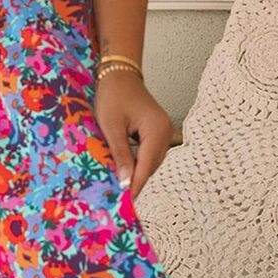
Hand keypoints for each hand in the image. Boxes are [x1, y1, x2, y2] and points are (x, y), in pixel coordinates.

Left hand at [93, 70, 171, 200]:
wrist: (119, 74)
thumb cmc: (113, 96)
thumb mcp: (111, 126)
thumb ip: (120, 154)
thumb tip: (125, 182)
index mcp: (156, 129)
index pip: (147, 165)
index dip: (136, 185)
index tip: (126, 203)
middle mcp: (166, 131)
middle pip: (152, 166)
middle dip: (137, 182)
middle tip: (121, 201)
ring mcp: (164, 131)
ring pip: (151, 162)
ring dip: (138, 174)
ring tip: (122, 190)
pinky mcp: (158, 132)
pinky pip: (149, 154)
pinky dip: (139, 164)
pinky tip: (127, 172)